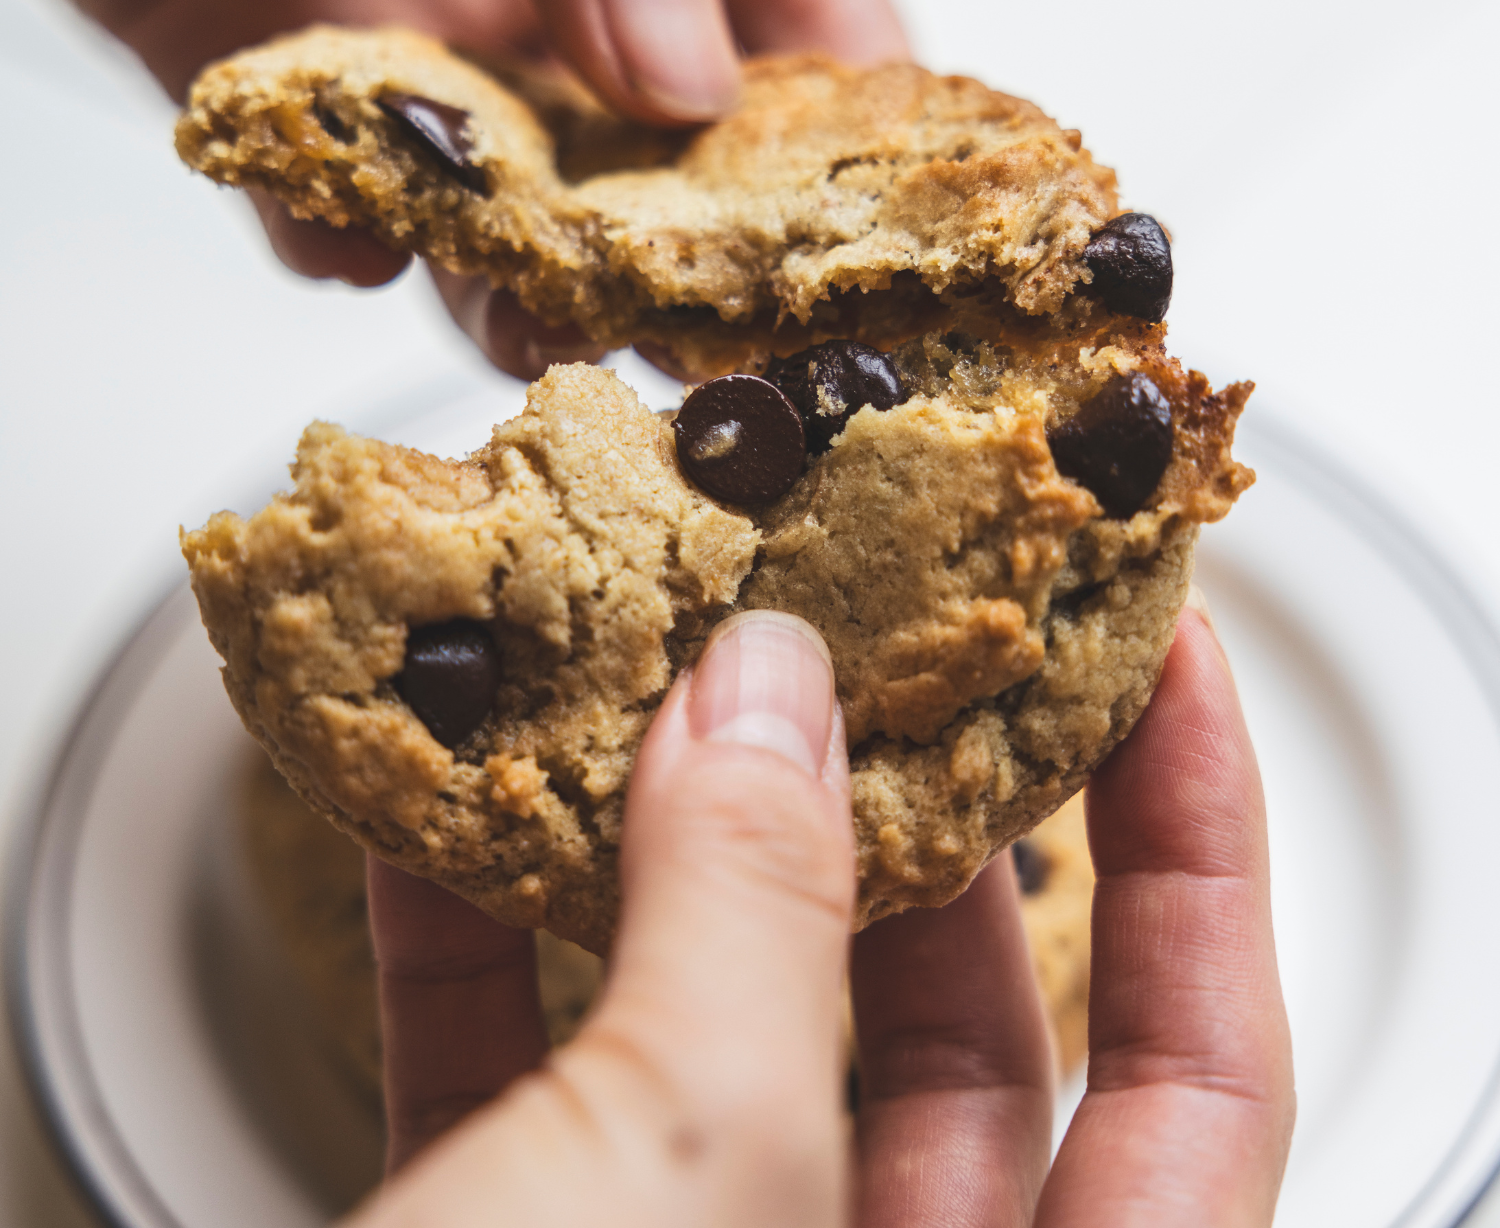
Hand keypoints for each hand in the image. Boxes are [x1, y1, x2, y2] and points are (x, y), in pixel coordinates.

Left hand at [0, 0, 906, 375]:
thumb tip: (683, 79)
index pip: (811, 21)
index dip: (846, 149)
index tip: (851, 262)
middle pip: (667, 155)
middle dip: (681, 255)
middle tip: (684, 337)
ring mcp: (422, 17)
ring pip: (513, 205)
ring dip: (520, 280)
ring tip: (527, 322)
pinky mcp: (280, 69)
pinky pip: (336, 194)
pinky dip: (342, 233)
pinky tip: (341, 228)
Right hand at [357, 599, 1294, 1227]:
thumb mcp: (676, 1197)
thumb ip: (742, 929)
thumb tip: (765, 697)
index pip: (1201, 1062)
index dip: (1193, 833)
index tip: (1158, 646)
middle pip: (954, 1013)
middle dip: (903, 795)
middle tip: (864, 627)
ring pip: (724, 1022)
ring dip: (669, 835)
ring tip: (655, 669)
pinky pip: (527, 1068)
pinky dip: (484, 928)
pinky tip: (451, 800)